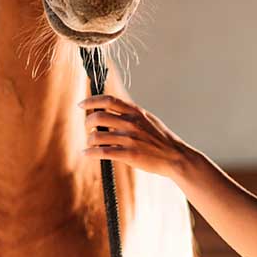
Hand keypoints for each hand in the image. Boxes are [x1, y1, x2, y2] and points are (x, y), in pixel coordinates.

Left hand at [79, 94, 193, 178]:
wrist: (175, 156)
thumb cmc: (161, 138)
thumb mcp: (148, 118)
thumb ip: (131, 113)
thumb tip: (112, 108)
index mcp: (135, 111)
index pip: (108, 100)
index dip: (91, 101)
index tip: (81, 105)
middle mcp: (130, 122)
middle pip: (98, 116)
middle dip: (87, 122)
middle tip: (87, 128)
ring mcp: (129, 138)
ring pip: (97, 136)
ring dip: (89, 140)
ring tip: (90, 144)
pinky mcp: (129, 154)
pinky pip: (102, 152)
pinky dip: (90, 153)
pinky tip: (87, 154)